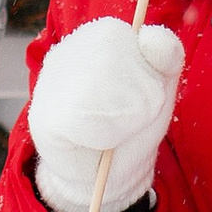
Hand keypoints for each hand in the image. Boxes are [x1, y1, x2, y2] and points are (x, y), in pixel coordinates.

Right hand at [27, 17, 183, 211]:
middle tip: (128, 119)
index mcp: (106, 36)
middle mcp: (74, 48)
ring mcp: (54, 81)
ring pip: (105, 90)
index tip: (144, 98)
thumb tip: (150, 36)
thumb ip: (167, 55)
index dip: (153, 78)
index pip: (142, 42)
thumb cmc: (132, 128)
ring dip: (123, 122)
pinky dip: (102, 137)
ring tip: (113, 131)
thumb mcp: (162, 88)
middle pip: (124, 65)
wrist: (104, 175)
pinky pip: (85, 119)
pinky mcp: (43, 114)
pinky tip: (95, 140)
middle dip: (140, 102)